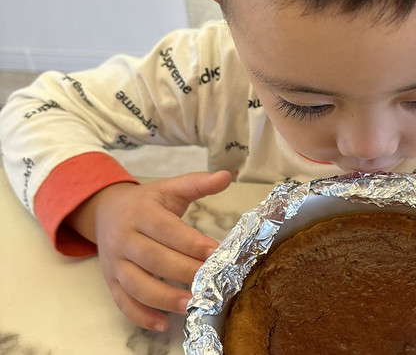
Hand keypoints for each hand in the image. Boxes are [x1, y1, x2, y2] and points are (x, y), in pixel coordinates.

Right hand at [67, 171, 232, 330]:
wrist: (104, 211)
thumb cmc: (146, 203)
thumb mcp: (169, 189)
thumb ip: (197, 184)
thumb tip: (225, 176)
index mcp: (142, 213)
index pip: (168, 230)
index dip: (192, 243)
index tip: (217, 253)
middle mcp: (125, 238)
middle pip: (154, 259)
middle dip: (183, 272)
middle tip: (211, 283)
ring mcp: (115, 262)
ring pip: (136, 284)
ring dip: (164, 298)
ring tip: (190, 305)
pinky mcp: (111, 280)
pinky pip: (123, 302)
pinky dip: (140, 316)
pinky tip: (163, 324)